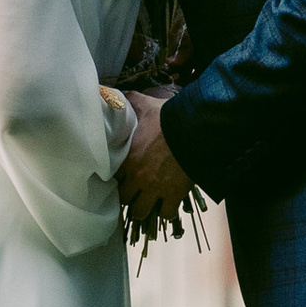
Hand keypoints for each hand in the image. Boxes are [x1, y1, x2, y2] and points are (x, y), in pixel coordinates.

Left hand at [119, 90, 194, 235]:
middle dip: (129, 196)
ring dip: (143, 209)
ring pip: (140, 212)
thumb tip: (115, 92)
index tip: (122, 176)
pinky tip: (167, 206)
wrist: (193, 129)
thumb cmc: (167, 117)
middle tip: (134, 192)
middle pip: (124, 198)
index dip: (117, 177)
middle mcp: (137, 178)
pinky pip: (165, 214)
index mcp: (127, 158)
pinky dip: (166, 212)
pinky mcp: (173, 196)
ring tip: (147, 203)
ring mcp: (154, 189)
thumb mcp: (145, 105)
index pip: (112, 177)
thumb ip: (130, 102)